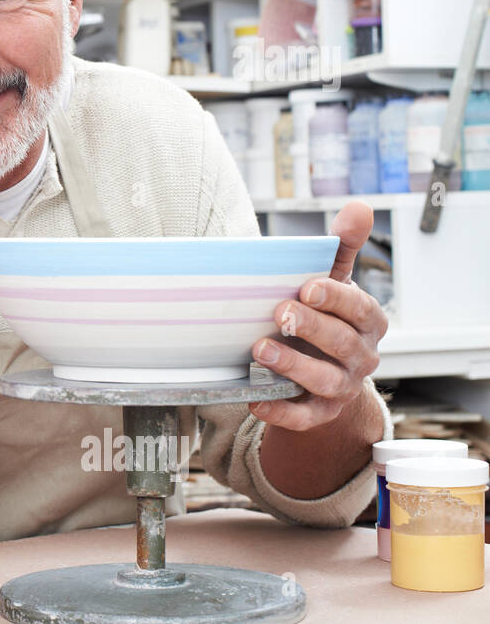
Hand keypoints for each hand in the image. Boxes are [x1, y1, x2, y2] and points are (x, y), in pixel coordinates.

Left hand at [248, 201, 386, 429]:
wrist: (322, 371)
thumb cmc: (326, 315)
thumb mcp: (333, 281)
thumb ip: (341, 248)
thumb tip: (359, 207)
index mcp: (368, 322)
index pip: (359, 309)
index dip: (336, 298)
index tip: (308, 286)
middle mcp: (361, 356)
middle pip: (342, 344)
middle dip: (311, 328)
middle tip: (279, 313)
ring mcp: (341, 387)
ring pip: (324, 380)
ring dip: (293, 365)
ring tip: (260, 349)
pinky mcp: (319, 412)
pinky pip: (303, 417)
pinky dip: (281, 411)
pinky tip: (255, 400)